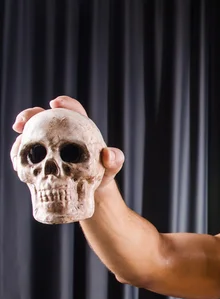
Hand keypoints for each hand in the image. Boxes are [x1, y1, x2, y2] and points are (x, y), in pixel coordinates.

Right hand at [10, 95, 124, 192]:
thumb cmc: (102, 172)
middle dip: (30, 115)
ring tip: (17, 148)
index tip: (56, 103)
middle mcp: (59, 131)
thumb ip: (115, 159)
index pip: (71, 109)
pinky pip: (24, 152)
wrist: (90, 188)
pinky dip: (18, 156)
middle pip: (42, 116)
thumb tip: (108, 154)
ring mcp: (46, 143)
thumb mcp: (111, 166)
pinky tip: (17, 163)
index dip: (64, 103)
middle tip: (23, 123)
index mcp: (79, 127)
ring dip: (20, 139)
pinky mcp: (38, 156)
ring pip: (29, 134)